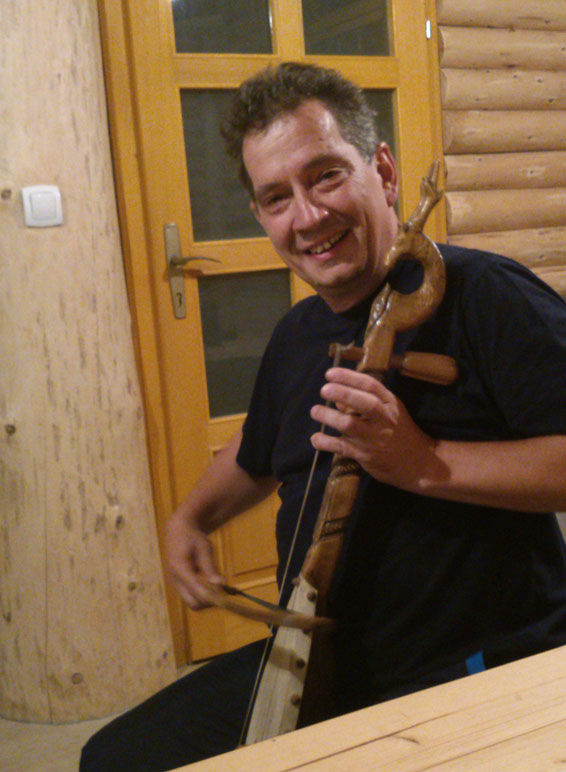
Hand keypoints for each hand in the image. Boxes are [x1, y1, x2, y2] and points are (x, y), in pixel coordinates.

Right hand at [164, 510, 222, 609]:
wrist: (176, 530)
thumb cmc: (191, 536)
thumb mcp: (203, 548)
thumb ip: (209, 567)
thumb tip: (220, 584)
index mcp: (180, 568)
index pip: (196, 591)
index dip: (211, 597)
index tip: (225, 596)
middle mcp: (175, 579)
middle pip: (192, 604)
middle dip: (208, 603)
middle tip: (222, 595)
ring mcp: (174, 583)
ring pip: (190, 602)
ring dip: (204, 600)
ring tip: (217, 590)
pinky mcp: (177, 584)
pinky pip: (189, 596)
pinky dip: (200, 595)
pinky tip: (209, 585)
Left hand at [309, 367, 441, 491]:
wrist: (417, 463)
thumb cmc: (399, 432)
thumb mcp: (389, 412)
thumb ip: (365, 402)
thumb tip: (337, 396)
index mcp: (390, 404)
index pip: (371, 385)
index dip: (349, 377)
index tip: (330, 373)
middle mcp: (384, 419)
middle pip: (364, 403)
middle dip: (342, 394)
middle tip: (324, 389)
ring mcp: (375, 438)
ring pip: (350, 425)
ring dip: (329, 417)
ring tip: (315, 411)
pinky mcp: (365, 456)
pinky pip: (342, 447)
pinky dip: (325, 443)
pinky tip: (315, 439)